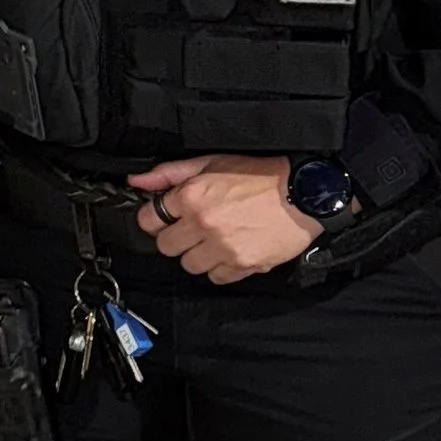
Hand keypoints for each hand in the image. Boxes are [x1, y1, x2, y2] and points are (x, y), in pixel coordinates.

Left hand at [124, 153, 321, 284]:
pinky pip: (216, 278)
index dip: (156, 219)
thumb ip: (169, 173)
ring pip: (189, 265)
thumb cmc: (260, 175)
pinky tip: (232, 251)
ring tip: (216, 240)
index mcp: (191, 196)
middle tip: (195, 229)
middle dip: (177, 238)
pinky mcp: (242, 265)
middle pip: (166, 247)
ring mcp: (222, 247)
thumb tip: (135, 182)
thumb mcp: (212, 162)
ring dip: (198, 255)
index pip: (149, 220)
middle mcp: (203, 224)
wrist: (305, 194)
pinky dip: (221, 268)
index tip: (168, 218)